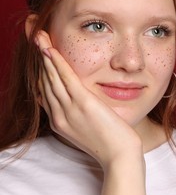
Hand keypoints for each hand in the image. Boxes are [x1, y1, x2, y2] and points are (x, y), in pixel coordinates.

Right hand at [36, 30, 142, 168]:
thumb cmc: (110, 145)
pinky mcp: (83, 103)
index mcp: (60, 123)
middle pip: (44, 82)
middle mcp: (60, 116)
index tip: (41, 58)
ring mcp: (69, 110)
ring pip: (51, 78)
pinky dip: (56, 62)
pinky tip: (51, 49)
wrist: (120, 157)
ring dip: (45, 56)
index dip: (42, 73)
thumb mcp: (89, 130)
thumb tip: (79, 103)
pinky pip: (65, 78)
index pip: (45, 93)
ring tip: (40, 37)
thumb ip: (79, 116)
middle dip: (40, 60)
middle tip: (37, 40)